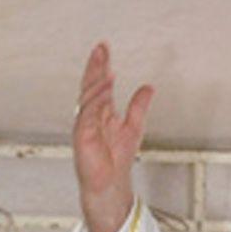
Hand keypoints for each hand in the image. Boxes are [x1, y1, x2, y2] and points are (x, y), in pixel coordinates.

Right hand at [74, 42, 154, 231]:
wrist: (110, 184)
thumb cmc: (117, 160)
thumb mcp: (134, 126)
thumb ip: (138, 106)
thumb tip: (148, 87)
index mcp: (99, 111)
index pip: (98, 83)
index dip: (100, 65)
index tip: (104, 48)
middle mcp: (89, 115)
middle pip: (91, 85)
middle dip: (95, 66)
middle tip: (101, 48)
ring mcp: (84, 124)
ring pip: (88, 96)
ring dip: (97, 80)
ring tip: (107, 66)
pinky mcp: (82, 135)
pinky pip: (88, 112)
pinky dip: (96, 99)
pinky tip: (105, 88)